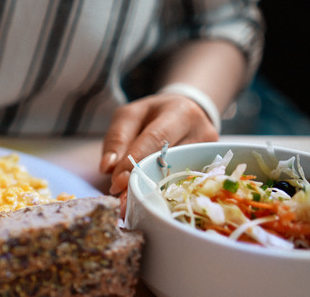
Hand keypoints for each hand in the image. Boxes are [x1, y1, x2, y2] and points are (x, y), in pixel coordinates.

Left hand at [99, 93, 218, 195]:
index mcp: (180, 113)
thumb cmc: (154, 115)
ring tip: (133, 206)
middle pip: (169, 161)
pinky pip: (186, 184)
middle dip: (143, 182)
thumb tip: (108, 167)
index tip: (117, 182)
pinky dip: (165, 194)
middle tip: (124, 202)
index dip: (135, 161)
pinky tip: (151, 204)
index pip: (155, 139)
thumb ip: (117, 138)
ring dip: (153, 192)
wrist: (186, 113)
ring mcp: (210, 152)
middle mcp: (201, 131)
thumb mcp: (130, 116)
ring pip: (178, 177)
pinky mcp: (211, 167)